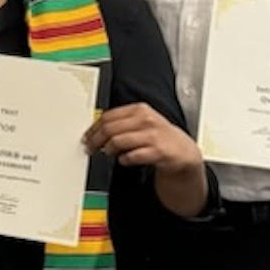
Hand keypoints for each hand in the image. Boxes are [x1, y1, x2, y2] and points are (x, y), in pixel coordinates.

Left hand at [84, 103, 202, 174]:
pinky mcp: (158, 152)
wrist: (182, 150)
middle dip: (95, 140)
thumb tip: (94, 129)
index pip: (107, 116)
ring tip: (109, 153)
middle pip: (109, 128)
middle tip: (90, 148)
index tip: (86, 136)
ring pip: (118, 141)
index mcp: (139, 110)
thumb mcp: (141, 122)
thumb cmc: (158, 136)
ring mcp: (153, 136)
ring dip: (109, 150)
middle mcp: (146, 120)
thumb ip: (121, 122)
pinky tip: (124, 159)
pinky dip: (124, 159)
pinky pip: (132, 156)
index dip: (93, 128)